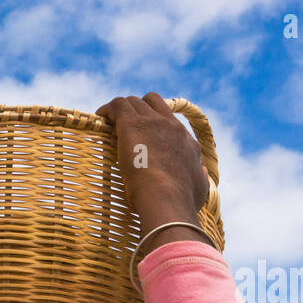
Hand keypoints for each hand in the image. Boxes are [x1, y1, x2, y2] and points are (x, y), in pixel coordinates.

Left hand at [94, 93, 210, 226]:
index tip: (144, 134)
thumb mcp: (200, 189)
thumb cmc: (180, 201)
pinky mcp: (132, 124)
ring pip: (134, 102)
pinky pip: (118, 105)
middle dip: (138, 108)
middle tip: (123, 123)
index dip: (155, 124)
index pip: (170, 121)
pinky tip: (100, 116)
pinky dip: (108, 109)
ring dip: (120, 109)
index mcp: (186, 141)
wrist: (167, 199)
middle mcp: (171, 127)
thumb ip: (200, 179)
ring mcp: (152, 123)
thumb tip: (203, 174)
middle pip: (153, 102)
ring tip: (107, 120)